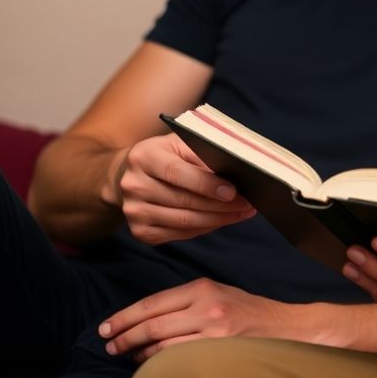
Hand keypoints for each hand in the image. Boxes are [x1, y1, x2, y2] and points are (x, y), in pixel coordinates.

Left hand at [99, 278, 300, 362]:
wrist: (287, 328)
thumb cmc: (249, 312)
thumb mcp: (218, 293)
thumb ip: (187, 301)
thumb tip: (147, 316)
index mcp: (203, 288)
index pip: (153, 303)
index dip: (125, 317)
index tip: (107, 327)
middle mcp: (207, 307)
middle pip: (152, 324)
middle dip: (125, 336)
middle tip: (108, 345)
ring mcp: (214, 331)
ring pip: (162, 345)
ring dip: (139, 353)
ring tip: (127, 355)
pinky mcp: (221, 351)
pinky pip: (180, 359)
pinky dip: (159, 363)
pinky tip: (150, 364)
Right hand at [110, 133, 254, 243]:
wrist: (129, 175)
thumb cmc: (164, 155)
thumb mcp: (179, 143)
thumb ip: (202, 153)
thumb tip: (236, 171)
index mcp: (143, 156)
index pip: (177, 173)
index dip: (207, 184)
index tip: (233, 191)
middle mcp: (133, 185)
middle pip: (184, 201)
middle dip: (220, 205)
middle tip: (247, 204)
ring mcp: (134, 211)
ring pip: (185, 221)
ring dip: (218, 219)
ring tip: (241, 213)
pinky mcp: (140, 231)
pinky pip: (180, 234)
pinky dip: (205, 228)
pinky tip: (221, 220)